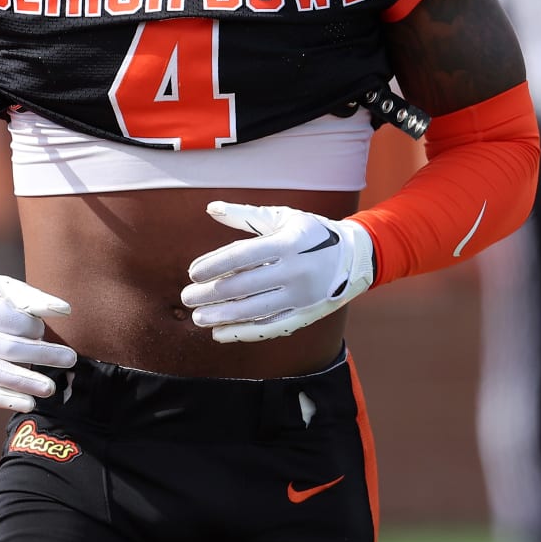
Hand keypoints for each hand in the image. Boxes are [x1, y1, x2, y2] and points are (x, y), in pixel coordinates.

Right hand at [0, 269, 77, 410]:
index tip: (42, 329)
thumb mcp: (3, 286)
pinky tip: (28, 403)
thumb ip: (33, 298)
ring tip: (50, 388)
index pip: (13, 324)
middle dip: (42, 357)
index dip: (35, 328)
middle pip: (8, 350)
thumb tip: (66, 310)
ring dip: (26, 384)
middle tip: (70, 359)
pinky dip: (5, 400)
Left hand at [181, 202, 375, 343]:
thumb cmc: (310, 232)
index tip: (192, 273)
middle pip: (245, 285)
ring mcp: (301, 296)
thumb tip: (210, 208)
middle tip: (187, 297)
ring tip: (198, 317)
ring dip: (223, 316)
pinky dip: (243, 332)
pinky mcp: (305, 315)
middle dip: (211, 293)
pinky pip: (270, 328)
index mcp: (288, 242)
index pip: (243, 255)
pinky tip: (220, 333)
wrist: (353, 257)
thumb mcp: (282, 217)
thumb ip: (244, 215)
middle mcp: (296, 271)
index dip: (214, 264)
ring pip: (255, 310)